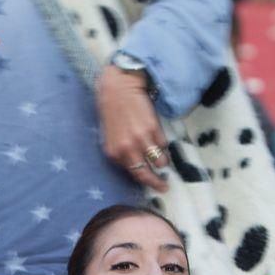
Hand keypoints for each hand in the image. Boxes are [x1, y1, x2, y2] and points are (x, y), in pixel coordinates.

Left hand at [96, 64, 169, 191]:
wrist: (119, 87)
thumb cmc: (113, 110)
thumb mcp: (110, 136)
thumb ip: (120, 152)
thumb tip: (133, 164)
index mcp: (114, 153)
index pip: (131, 174)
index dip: (142, 179)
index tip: (150, 182)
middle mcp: (127, 149)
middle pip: (145, 174)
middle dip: (156, 183)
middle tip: (164, 187)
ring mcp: (141, 139)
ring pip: (159, 162)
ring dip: (162, 163)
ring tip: (163, 160)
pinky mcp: (153, 129)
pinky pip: (163, 146)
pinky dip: (163, 146)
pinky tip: (158, 140)